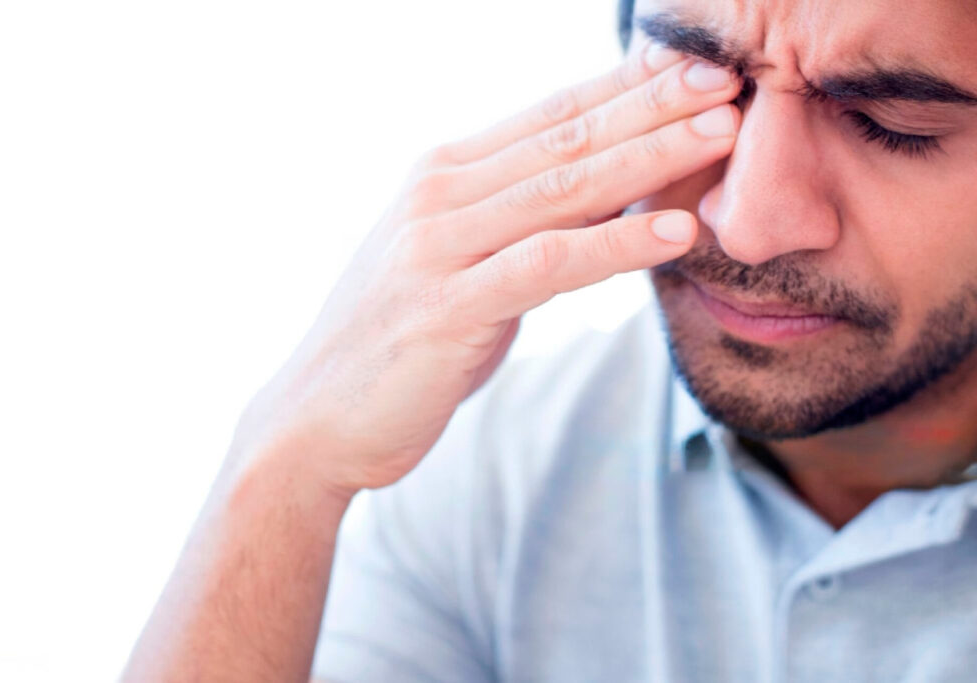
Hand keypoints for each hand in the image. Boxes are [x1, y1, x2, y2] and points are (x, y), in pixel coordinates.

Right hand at [232, 37, 741, 494]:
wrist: (316, 418)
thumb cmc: (400, 340)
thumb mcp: (461, 265)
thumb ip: (521, 227)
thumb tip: (604, 202)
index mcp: (444, 175)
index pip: (551, 113)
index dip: (627, 85)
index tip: (697, 64)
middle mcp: (438, 195)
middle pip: (565, 137)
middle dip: (652, 102)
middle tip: (730, 76)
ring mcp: (437, 248)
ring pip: (562, 189)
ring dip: (648, 157)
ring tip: (722, 134)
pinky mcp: (446, 308)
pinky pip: (546, 266)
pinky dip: (614, 247)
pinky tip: (675, 232)